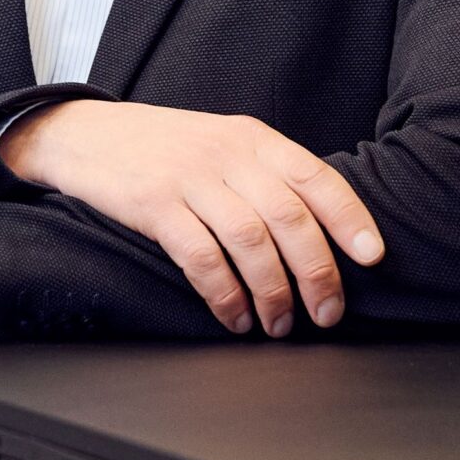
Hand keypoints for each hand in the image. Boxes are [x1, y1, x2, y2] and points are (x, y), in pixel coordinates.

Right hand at [0, 100, 383, 338]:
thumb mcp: (222, 144)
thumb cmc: (165, 148)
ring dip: (272, 292)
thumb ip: (266, 175)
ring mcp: (189, 178)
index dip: (350, 218)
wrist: (87, 133)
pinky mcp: (154, 205)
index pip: (316, 177)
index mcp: (253, 137)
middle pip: (289, 216)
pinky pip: (201, 257)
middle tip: (327, 314)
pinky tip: (235, 317)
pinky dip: (225, 295)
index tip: (372, 257)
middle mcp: (227, 154)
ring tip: (279, 325)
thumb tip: (322, 230)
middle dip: (316, 273)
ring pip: (250, 241)